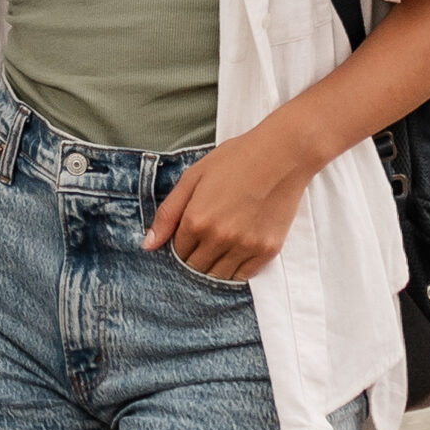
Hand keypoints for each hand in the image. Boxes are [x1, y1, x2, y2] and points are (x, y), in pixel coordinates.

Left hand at [143, 129, 317, 281]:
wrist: (282, 154)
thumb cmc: (235, 159)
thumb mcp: (193, 177)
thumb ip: (168, 213)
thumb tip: (147, 245)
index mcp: (196, 220)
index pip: (177, 251)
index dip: (180, 243)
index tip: (190, 232)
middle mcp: (219, 238)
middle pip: (196, 267)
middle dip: (195, 256)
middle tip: (206, 236)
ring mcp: (245, 247)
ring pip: (219, 275)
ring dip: (214, 265)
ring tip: (221, 244)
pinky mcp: (268, 250)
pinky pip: (244, 275)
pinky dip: (237, 268)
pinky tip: (238, 250)